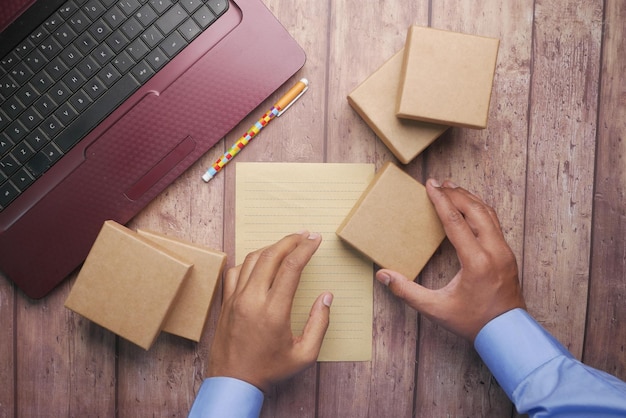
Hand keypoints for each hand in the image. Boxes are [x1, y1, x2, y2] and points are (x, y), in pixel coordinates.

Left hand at [207, 231, 332, 392]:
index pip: (291, 267)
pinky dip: (250, 260)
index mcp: (274, 311)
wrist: (234, 382)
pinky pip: (235, 270)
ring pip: (252, 259)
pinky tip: (261, 261)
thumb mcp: (305, 354)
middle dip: (291, 240)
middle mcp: (253, 299)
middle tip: (305, 234)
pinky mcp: (226, 302)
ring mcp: (236, 299)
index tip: (316, 239)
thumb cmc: (270, 370)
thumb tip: (327, 297)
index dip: (306, 248)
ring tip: (288, 244)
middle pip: (272, 255)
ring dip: (272, 247)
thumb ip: (320, 323)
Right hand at [375, 180, 525, 341]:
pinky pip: (494, 223)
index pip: (456, 221)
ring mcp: (504, 252)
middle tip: (439, 183)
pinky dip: (480, 209)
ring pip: (488, 213)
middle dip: (456, 194)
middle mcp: (494, 251)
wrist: (507, 333)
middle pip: (475, 210)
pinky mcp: (507, 254)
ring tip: (453, 188)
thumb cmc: (473, 322)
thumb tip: (383, 276)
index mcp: (476, 261)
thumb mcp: (436, 309)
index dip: (441, 201)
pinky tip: (470, 207)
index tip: (431, 185)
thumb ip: (407, 292)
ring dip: (469, 199)